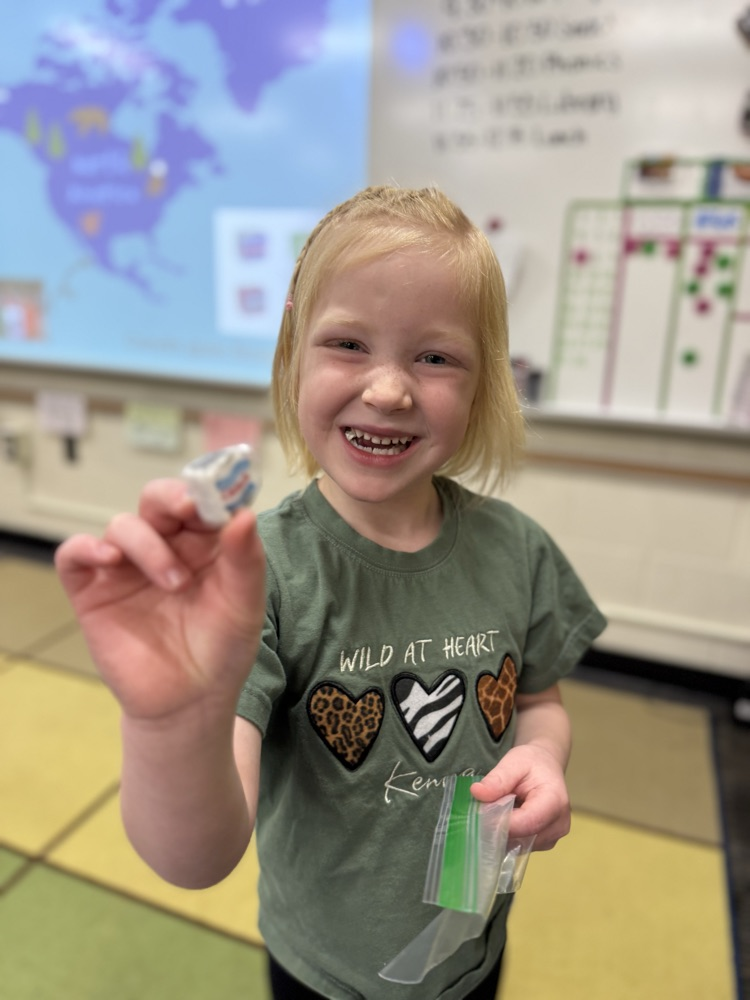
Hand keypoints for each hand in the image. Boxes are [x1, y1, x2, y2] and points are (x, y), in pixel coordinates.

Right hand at [55, 478, 265, 721]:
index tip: (217, 493)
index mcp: (204, 543)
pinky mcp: (93, 591)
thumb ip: (245, 560)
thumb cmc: (222, 650)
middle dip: (172, 497)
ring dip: (148, 545)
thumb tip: (244, 514)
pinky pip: (74, 554)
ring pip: (123, 526)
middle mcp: (165, 546)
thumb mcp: (244, 606)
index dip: (208, 489)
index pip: (201, 500)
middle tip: (189, 508)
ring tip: (175, 583)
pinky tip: (109, 558)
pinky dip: (86, 548)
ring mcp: (127, 567)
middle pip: (157, 500)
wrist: (189, 704)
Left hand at [470, 743, 570, 850]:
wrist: (546, 767)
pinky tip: (504, 819)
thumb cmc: (532, 762)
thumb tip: (477, 793)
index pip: (527, 823)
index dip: (501, 822)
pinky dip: (508, 835)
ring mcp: (552, 838)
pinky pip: (520, 846)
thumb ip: (497, 779)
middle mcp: (558, 825)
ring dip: (502, 832)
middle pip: (522, 837)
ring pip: (519, 845)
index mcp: (554, 802)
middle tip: (482, 810)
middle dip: (498, 827)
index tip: (480, 813)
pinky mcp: (544, 843)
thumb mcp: (513, 762)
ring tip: (496, 811)